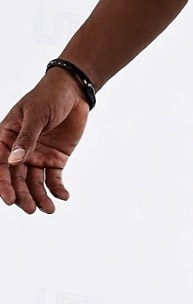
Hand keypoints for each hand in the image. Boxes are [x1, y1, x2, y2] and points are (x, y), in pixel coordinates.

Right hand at [0, 68, 89, 214]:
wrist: (73, 93)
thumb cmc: (49, 97)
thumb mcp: (36, 115)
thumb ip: (27, 138)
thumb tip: (15, 161)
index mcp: (7, 136)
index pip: (0, 163)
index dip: (3, 183)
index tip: (10, 200)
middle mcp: (20, 149)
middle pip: (17, 178)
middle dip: (22, 195)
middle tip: (30, 209)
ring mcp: (37, 155)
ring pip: (35, 182)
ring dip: (40, 197)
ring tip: (49, 209)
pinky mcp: (55, 160)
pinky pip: (54, 179)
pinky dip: (57, 189)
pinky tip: (63, 196)